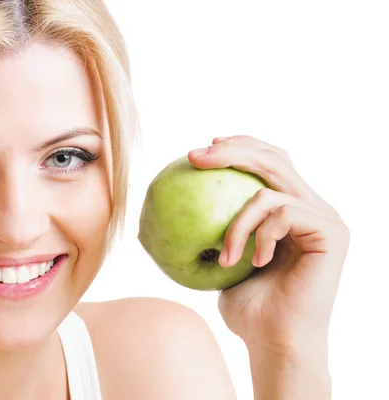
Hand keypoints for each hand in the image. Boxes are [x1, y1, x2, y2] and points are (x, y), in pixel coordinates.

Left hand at [188, 135, 350, 352]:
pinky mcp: (332, 232)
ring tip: (225, 258)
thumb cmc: (248, 307)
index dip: (240, 146)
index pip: (271, 162)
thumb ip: (218, 228)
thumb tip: (175, 205)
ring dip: (235, 223)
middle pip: (275, 159)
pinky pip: (282, 213)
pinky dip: (258, 235)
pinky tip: (255, 262)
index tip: (204, 148)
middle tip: (195, 156)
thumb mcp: (223, 258)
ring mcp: (325, 219)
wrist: (274, 341)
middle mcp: (313, 208)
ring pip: (269, 191)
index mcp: (293, 210)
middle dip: (231, 151)